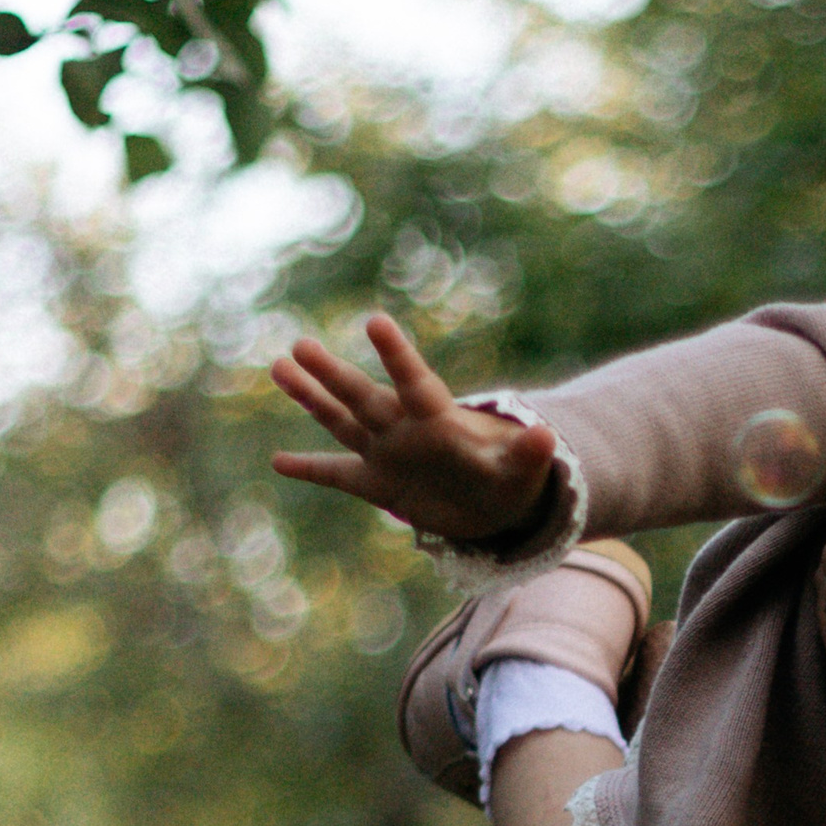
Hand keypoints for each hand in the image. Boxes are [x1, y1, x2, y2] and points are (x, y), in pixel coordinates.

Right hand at [270, 312, 558, 540]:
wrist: (494, 504)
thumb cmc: (508, 477)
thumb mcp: (520, 470)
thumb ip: (527, 453)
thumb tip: (547, 436)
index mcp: (438, 419)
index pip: (415, 382)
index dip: (397, 354)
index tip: (376, 321)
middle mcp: (404, 429)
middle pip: (364, 398)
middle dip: (332, 375)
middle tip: (301, 345)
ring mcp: (387, 453)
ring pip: (342, 422)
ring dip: (311, 398)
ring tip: (279, 366)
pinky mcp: (377, 484)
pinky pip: (338, 476)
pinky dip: (311, 471)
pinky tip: (278, 463)